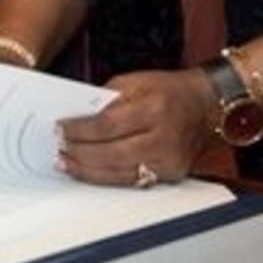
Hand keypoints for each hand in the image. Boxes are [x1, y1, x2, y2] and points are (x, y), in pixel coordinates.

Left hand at [55, 68, 219, 187]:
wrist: (205, 104)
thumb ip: (106, 99)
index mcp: (154, 109)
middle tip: (58, 149)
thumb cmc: (167, 90)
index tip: (59, 128)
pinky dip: (108, 178)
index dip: (79, 129)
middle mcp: (165, 138)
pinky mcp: (172, 175)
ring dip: (89, 171)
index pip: (108, 125)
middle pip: (113, 154)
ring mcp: (170, 161)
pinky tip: (89, 172)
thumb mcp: (134, 81)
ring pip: (122, 174)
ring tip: (66, 164)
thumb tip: (76, 117)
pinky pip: (134, 181)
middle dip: (80, 153)